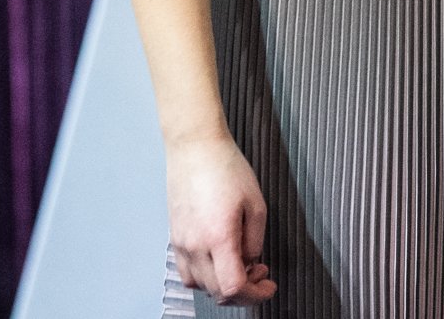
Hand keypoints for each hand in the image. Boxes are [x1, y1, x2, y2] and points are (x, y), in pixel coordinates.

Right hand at [166, 135, 274, 304]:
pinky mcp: (174, 238)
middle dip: (243, 291)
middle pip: (216, 292)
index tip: (268, 286)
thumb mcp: (256, 203)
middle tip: (260, 273)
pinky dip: (205, 276)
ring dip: (222, 285)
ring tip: (241, 264)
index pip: (233, 287)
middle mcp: (195, 246)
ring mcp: (181, 244)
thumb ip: (255, 239)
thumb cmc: (226, 168)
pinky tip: (219, 259)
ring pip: (200, 286)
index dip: (254, 294)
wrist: (196, 149)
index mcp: (219, 238)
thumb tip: (251, 260)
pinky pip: (187, 272)